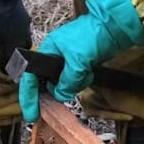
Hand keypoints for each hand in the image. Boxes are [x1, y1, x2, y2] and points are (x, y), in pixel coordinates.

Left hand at [0, 0, 30, 62]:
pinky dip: (18, 33)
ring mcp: (25, 24)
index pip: (13, 61)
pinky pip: (24, 29)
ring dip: (18, 44)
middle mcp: (22, 36)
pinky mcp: (25, 15)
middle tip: (8, 59)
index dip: (8, 68)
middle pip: (23, 51)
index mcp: (12, 43)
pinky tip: (10, 30)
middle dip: (17, 57)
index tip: (5, 73)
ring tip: (9, 44)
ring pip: (25, 39)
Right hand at [18, 0, 143, 121]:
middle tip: (68, 92)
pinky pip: (75, 79)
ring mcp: (67, 59)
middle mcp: (53, 55)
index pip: (30, 76)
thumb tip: (60, 95)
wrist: (113, 28)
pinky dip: (82, 80)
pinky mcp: (79, 63)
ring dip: (75, 83)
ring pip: (63, 82)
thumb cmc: (92, 37)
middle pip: (47, 82)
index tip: (32, 115)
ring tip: (86, 74)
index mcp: (47, 49)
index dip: (29, 96)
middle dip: (59, 88)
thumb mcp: (77, 62)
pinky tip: (90, 73)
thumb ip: (66, 81)